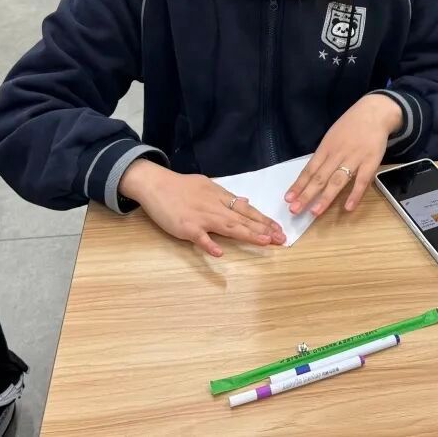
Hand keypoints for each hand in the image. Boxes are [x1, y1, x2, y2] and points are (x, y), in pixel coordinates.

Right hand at [119, 159, 285, 256]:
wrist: (156, 184)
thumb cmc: (181, 186)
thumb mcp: (208, 185)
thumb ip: (225, 196)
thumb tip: (244, 200)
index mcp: (221, 197)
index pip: (247, 210)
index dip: (264, 220)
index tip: (279, 229)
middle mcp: (215, 207)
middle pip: (243, 219)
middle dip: (263, 229)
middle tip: (281, 239)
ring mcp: (201, 217)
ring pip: (228, 226)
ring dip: (247, 234)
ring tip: (264, 241)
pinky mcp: (186, 227)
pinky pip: (199, 238)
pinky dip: (209, 245)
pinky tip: (220, 253)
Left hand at [285, 94, 402, 216]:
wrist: (374, 113)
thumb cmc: (351, 125)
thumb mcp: (332, 136)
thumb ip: (324, 154)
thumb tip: (311, 173)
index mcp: (326, 148)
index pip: (309, 169)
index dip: (299, 185)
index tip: (288, 199)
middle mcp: (337, 154)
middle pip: (319, 177)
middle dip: (306, 195)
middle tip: (294, 210)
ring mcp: (354, 158)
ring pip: (337, 181)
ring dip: (325, 197)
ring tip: (314, 212)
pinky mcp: (371, 162)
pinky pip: (362, 181)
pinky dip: (355, 195)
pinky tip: (348, 207)